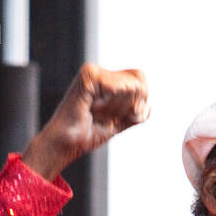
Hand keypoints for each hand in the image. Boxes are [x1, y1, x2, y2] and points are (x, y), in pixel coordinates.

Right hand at [21, 64, 149, 180]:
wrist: (67, 144)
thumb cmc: (88, 135)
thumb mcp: (119, 123)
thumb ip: (134, 114)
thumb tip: (149, 107)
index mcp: (107, 79)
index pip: (140, 78)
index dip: (139, 102)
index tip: (119, 117)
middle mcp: (101, 71)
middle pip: (139, 82)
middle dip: (130, 107)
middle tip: (106, 116)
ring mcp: (93, 71)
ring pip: (131, 86)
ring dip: (118, 109)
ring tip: (97, 113)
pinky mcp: (88, 75)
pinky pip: (117, 88)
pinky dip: (110, 106)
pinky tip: (93, 108)